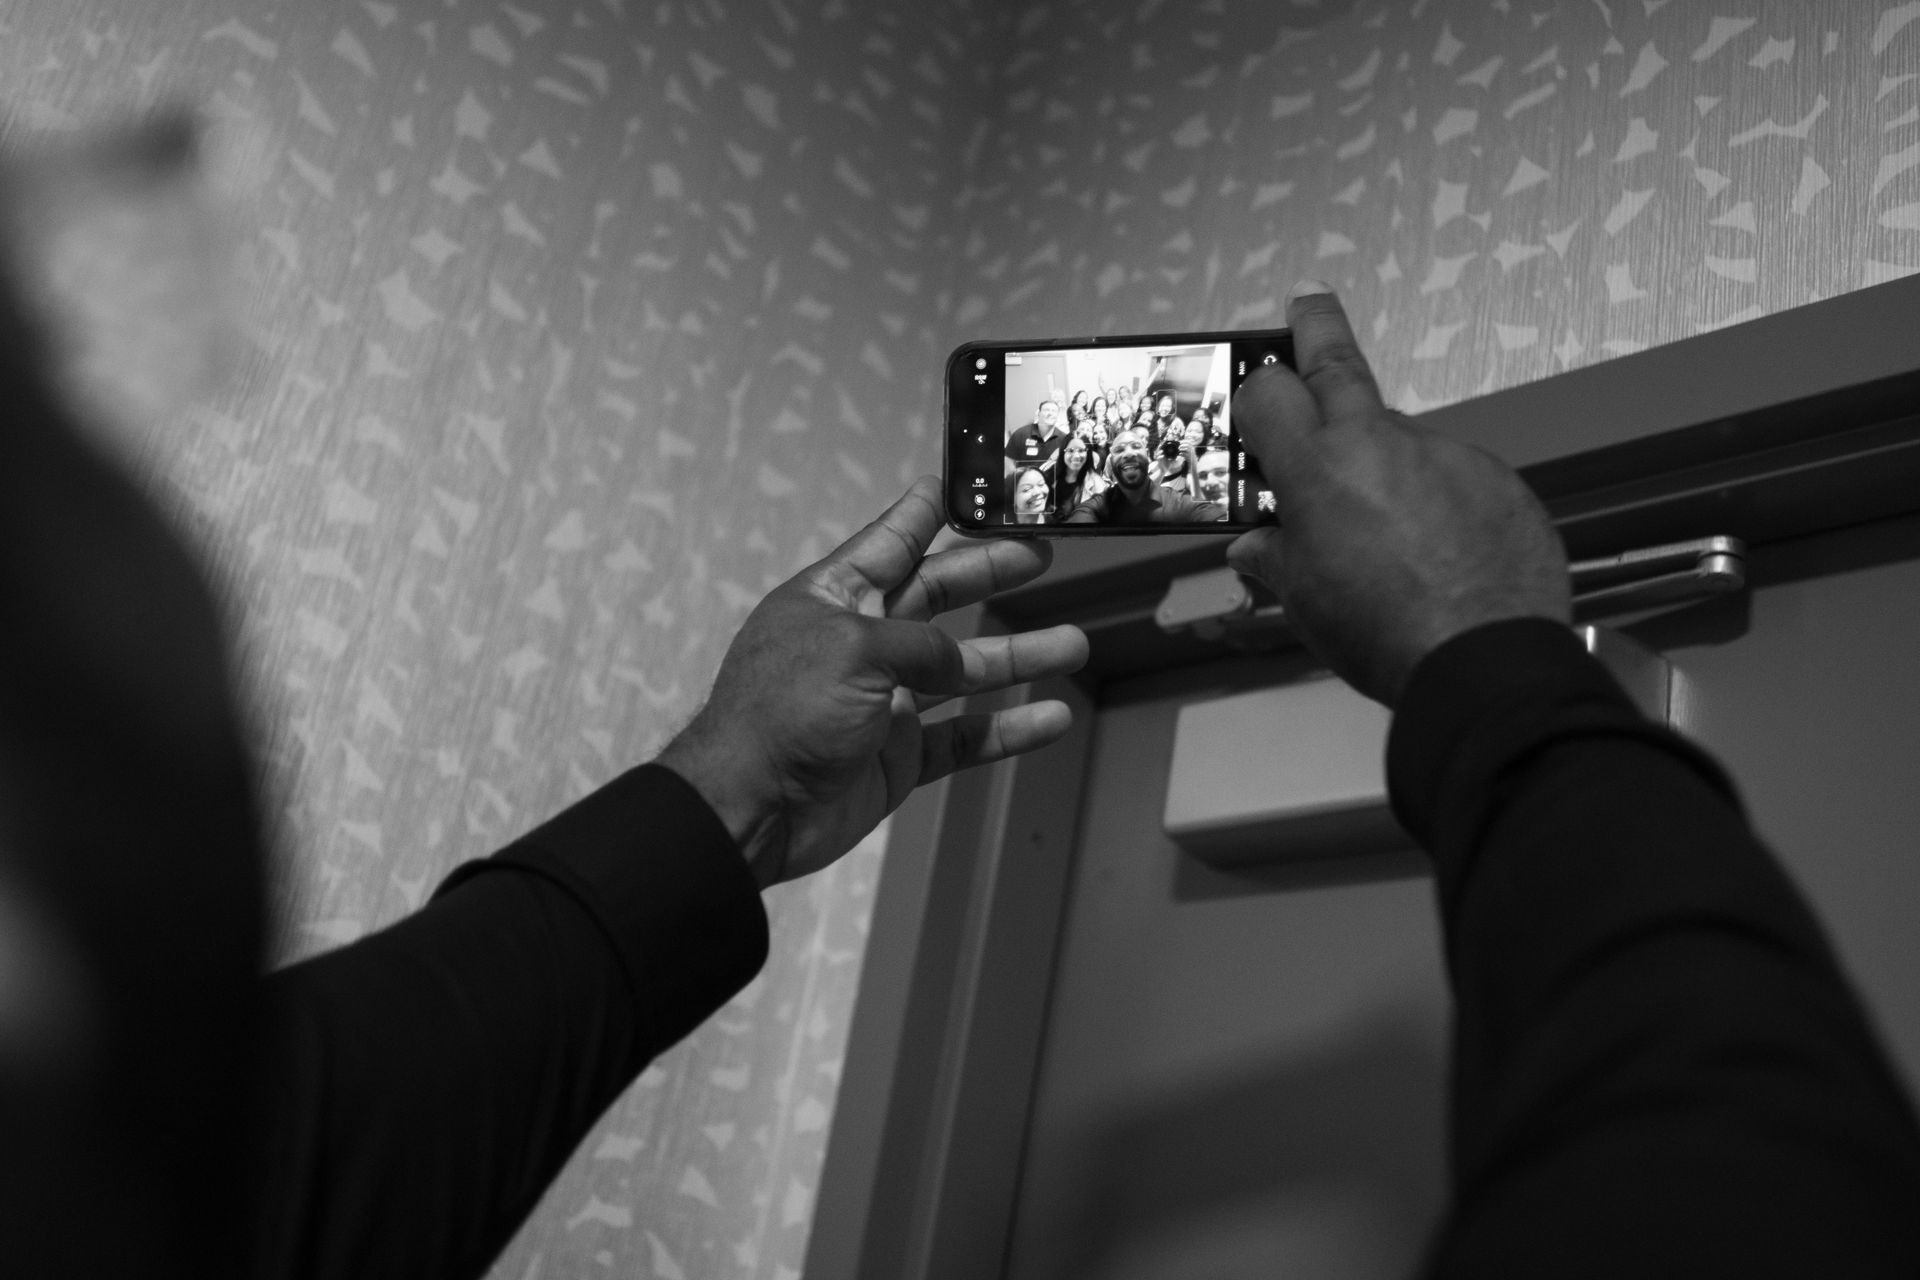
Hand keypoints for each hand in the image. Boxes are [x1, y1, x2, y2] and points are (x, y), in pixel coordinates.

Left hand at [657, 478, 1088, 885]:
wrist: (751, 810)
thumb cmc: (786, 712)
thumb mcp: (853, 651)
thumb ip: (919, 646)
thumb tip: (956, 666)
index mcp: (833, 600)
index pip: (889, 544)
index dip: (924, 513)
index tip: (958, 483)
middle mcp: (861, 644)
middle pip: (937, 598)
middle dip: (990, 575)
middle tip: (1042, 554)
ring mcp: (883, 701)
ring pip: (963, 670)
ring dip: (1018, 655)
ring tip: (1074, 643)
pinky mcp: (899, 756)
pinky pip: (964, 735)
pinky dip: (1008, 727)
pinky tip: (1051, 718)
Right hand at [1227, 282, 1569, 705]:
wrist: (1484, 659)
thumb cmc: (1384, 634)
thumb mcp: (1306, 602)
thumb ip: (1278, 560)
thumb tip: (1256, 546)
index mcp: (1316, 469)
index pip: (1269, 392)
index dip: (1256, 387)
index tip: (1257, 382)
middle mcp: (1378, 444)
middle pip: (1338, 362)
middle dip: (1317, 325)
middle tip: (1309, 301)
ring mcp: (1444, 454)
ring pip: (1400, 438)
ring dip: (1385, 464)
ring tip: (1390, 532)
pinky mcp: (1495, 476)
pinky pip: (1453, 475)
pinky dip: (1439, 500)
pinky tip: (1441, 550)